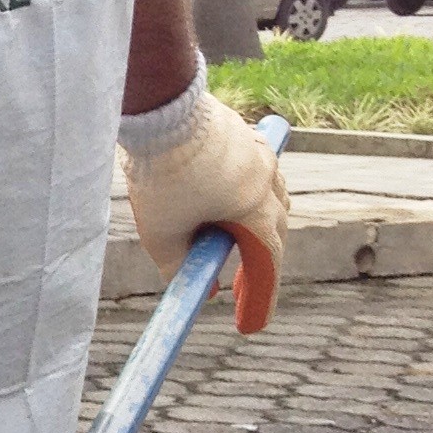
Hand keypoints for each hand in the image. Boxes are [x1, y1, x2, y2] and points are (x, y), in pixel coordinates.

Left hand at [122, 90, 288, 333]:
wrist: (158, 107)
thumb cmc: (160, 173)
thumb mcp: (163, 233)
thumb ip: (181, 265)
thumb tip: (200, 287)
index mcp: (256, 208)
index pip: (268, 263)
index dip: (261, 299)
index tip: (252, 325)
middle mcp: (268, 180)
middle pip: (274, 231)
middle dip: (258, 264)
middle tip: (240, 291)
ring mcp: (261, 153)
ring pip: (271, 199)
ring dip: (258, 226)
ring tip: (237, 248)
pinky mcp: (244, 135)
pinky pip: (257, 173)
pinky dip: (248, 196)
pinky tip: (225, 202)